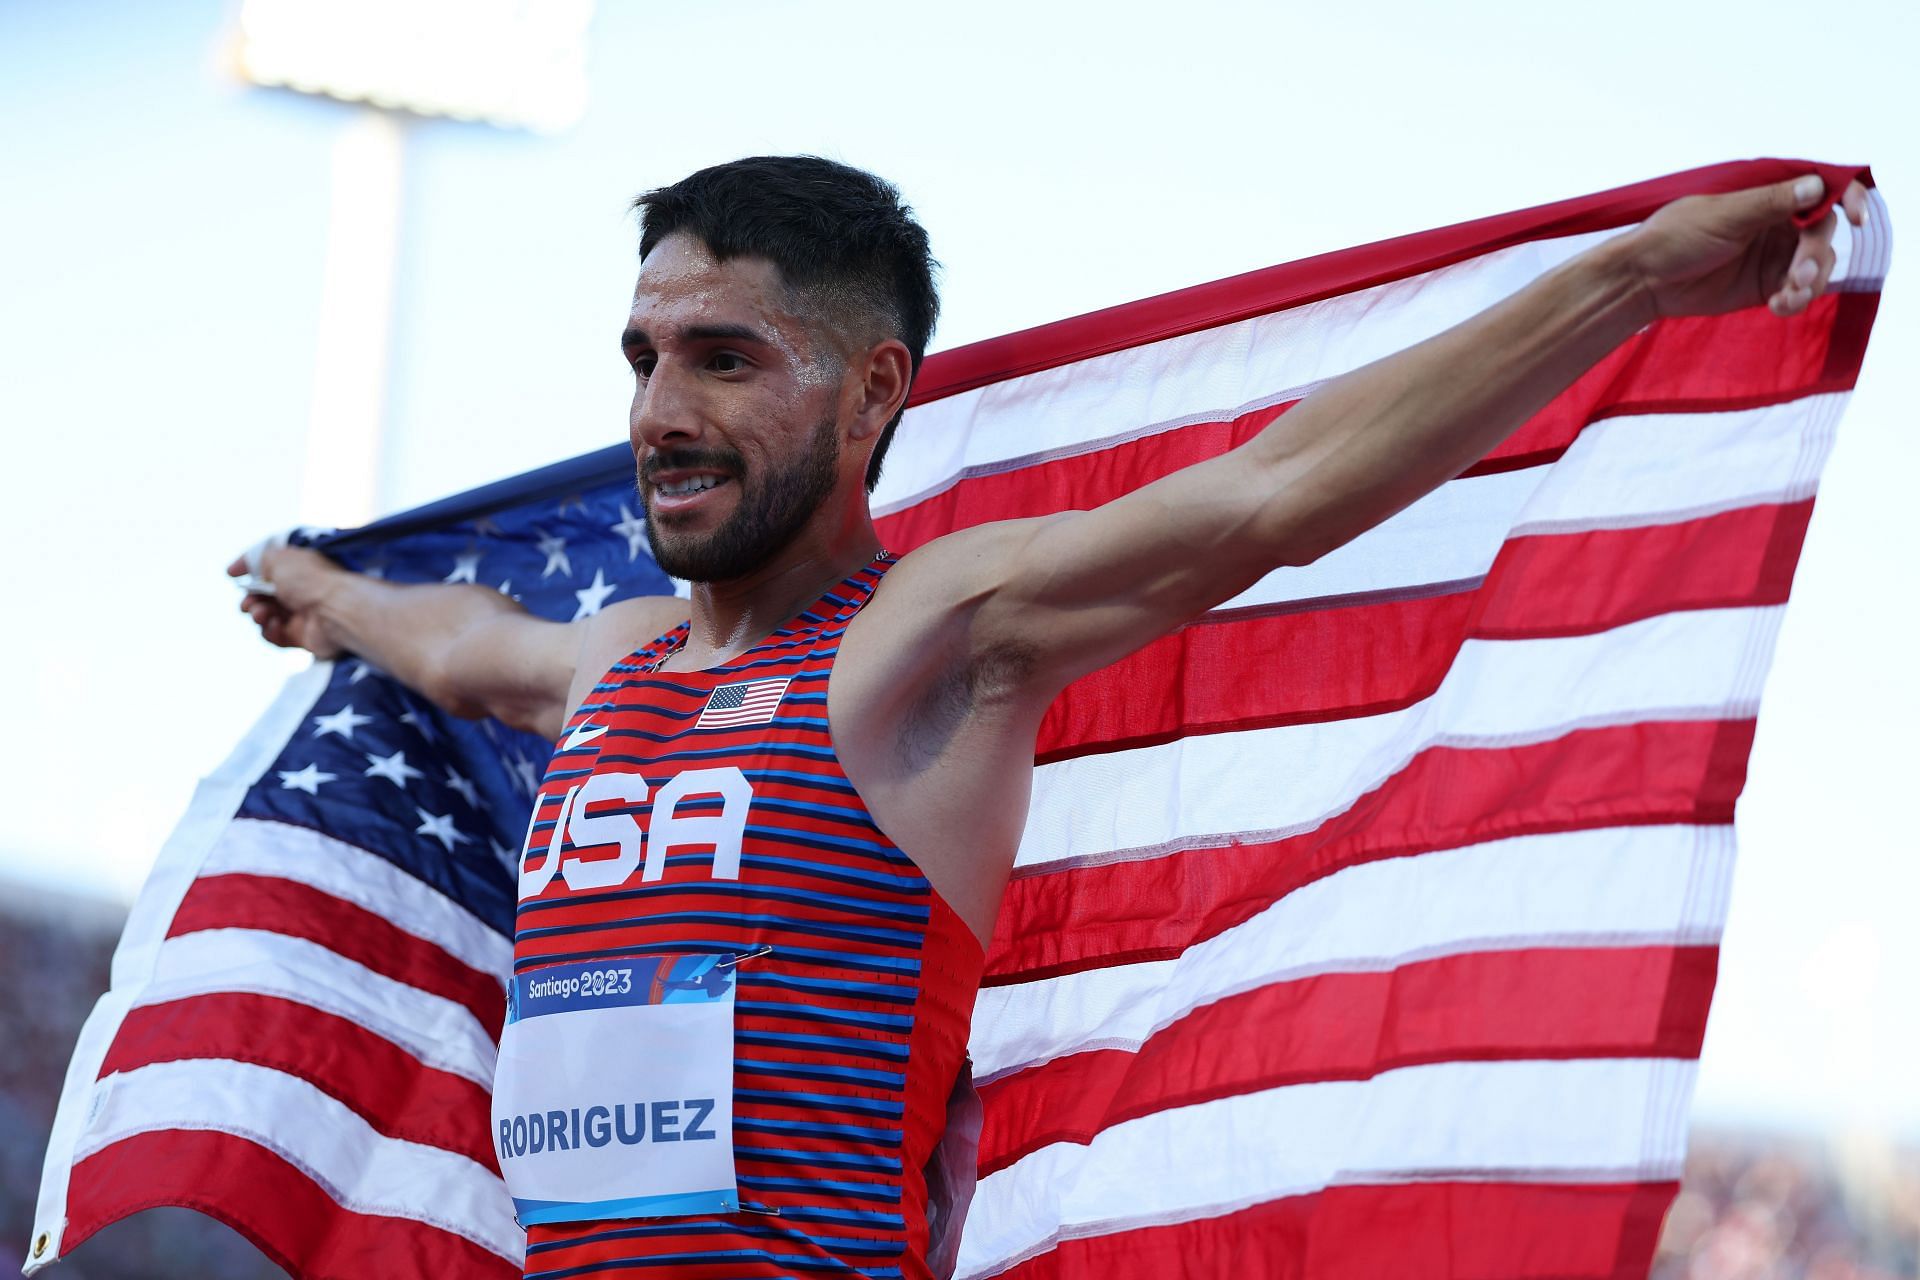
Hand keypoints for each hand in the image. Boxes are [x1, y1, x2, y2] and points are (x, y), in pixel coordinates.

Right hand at [227, 544, 348, 658]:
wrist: (336, 611)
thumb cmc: (310, 580)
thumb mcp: (278, 558)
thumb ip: (255, 560)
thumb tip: (235, 571)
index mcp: (298, 569)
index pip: (268, 569)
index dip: (249, 572)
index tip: (232, 574)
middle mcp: (301, 591)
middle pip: (264, 597)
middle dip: (250, 599)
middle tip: (249, 604)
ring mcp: (303, 615)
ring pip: (267, 618)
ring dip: (258, 615)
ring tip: (262, 614)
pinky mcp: (304, 637)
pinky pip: (278, 637)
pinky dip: (271, 632)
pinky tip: (276, 626)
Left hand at [1624, 174, 1868, 320]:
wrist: (1645, 280)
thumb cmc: (1674, 237)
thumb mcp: (1723, 215)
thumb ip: (1770, 203)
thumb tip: (1817, 186)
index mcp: (1769, 194)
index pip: (1821, 189)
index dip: (1848, 198)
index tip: (1859, 216)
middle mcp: (1778, 222)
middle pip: (1822, 234)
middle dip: (1815, 257)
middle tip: (1797, 277)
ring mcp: (1773, 255)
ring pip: (1816, 266)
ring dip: (1809, 282)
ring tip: (1786, 296)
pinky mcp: (1766, 285)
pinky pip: (1797, 292)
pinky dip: (1796, 299)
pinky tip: (1779, 306)